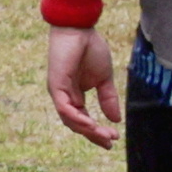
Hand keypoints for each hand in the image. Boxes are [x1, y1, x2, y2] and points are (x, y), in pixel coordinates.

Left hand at [48, 17, 122, 150]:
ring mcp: (58, 92)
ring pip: (70, 120)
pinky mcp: (56, 85)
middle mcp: (65, 97)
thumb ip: (108, 99)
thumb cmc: (90, 50)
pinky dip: (76, 118)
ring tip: (104, 135)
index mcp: (75, 96)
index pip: (84, 121)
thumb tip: (116, 120)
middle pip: (76, 124)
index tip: (114, 140)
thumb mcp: (104, 79)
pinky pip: (64, 107)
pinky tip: (91, 124)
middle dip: (94, 135)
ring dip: (88, 130)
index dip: (97, 132)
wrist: (80, 30)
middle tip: (111, 142)